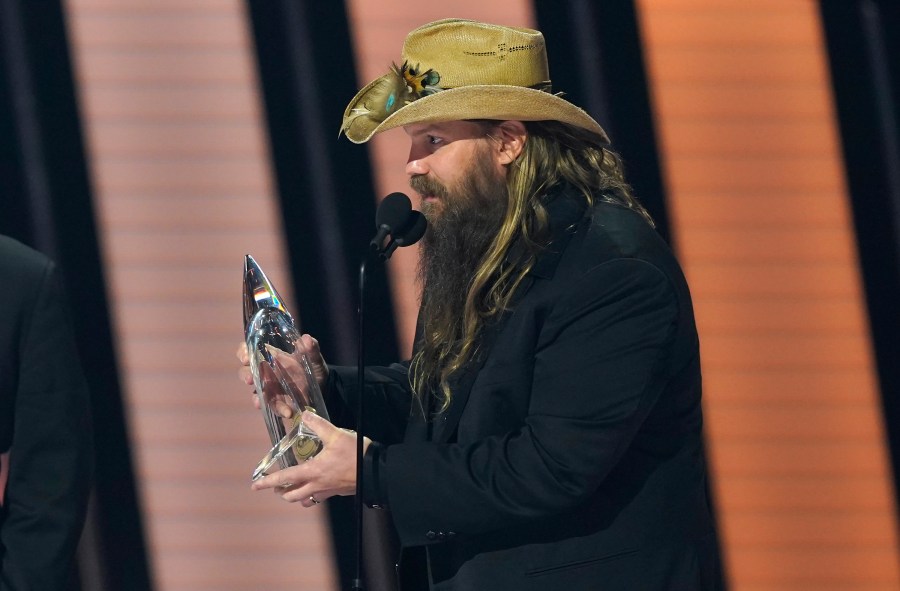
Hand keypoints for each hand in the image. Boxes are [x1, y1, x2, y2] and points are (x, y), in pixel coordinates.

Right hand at [237, 334, 328, 411]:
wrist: (324, 386)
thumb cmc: (313, 367)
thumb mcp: (314, 356)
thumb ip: (311, 348)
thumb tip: (307, 339)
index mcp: (271, 356)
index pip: (249, 350)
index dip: (243, 352)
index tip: (245, 357)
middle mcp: (266, 372)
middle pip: (246, 371)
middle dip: (245, 375)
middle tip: (250, 379)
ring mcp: (270, 388)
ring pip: (256, 392)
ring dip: (256, 397)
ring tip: (259, 401)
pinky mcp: (278, 402)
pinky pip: (273, 406)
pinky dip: (279, 409)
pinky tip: (286, 412)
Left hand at [251, 411, 370, 506]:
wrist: (376, 470)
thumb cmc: (356, 453)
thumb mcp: (336, 435)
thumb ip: (319, 425)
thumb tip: (306, 414)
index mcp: (313, 471)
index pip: (285, 478)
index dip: (268, 481)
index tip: (255, 485)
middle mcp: (318, 484)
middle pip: (293, 495)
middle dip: (281, 491)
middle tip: (275, 486)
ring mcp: (328, 491)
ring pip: (306, 500)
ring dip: (296, 496)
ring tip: (293, 490)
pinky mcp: (339, 492)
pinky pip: (321, 497)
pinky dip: (314, 495)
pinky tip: (317, 486)